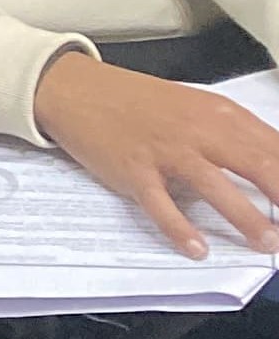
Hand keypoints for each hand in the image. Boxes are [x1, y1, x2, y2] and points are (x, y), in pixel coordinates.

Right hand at [30, 52, 278, 255]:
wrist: (79, 91)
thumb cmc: (140, 103)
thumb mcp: (197, 108)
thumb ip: (235, 135)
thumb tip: (273, 165)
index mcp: (220, 114)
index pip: (274, 147)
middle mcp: (198, 131)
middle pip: (257, 166)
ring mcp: (165, 152)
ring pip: (215, 188)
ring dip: (247, 219)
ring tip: (267, 242)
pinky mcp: (134, 172)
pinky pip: (161, 205)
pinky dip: (180, 229)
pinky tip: (196, 248)